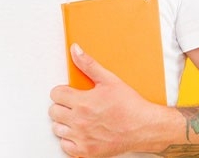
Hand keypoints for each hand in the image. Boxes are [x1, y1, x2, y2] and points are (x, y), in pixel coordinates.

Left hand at [49, 44, 168, 156]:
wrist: (145, 127)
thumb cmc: (129, 105)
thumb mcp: (108, 79)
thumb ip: (88, 64)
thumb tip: (75, 50)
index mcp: (83, 102)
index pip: (55, 94)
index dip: (61, 91)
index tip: (68, 92)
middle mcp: (80, 121)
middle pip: (53, 111)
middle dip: (61, 105)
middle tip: (73, 104)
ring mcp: (83, 138)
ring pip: (57, 129)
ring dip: (64, 123)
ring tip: (76, 117)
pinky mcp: (88, 152)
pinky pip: (66, 147)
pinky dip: (70, 140)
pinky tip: (79, 132)